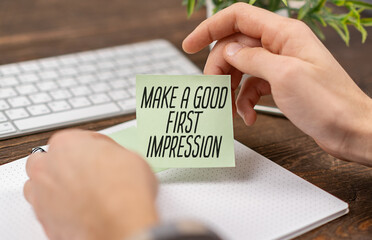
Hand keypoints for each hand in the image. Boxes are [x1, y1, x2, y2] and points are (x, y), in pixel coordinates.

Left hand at [24, 130, 157, 239]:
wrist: (122, 223)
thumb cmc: (125, 190)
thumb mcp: (129, 156)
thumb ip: (111, 154)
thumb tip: (113, 159)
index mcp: (66, 144)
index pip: (76, 139)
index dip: (93, 147)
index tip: (101, 154)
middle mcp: (47, 168)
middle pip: (47, 160)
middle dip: (64, 164)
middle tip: (86, 172)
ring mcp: (42, 197)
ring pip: (38, 186)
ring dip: (54, 187)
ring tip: (78, 193)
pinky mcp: (46, 222)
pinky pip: (48, 212)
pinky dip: (59, 211)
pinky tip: (79, 212)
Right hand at [182, 3, 371, 165]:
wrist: (350, 129)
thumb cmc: (330, 102)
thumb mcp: (284, 75)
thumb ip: (252, 58)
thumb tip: (228, 50)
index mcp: (283, 33)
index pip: (237, 17)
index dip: (210, 28)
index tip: (190, 44)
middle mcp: (280, 45)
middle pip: (235, 46)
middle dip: (219, 68)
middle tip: (213, 89)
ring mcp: (280, 65)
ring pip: (241, 68)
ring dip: (231, 89)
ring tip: (230, 108)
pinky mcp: (280, 83)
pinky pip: (252, 86)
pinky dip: (244, 101)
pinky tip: (247, 115)